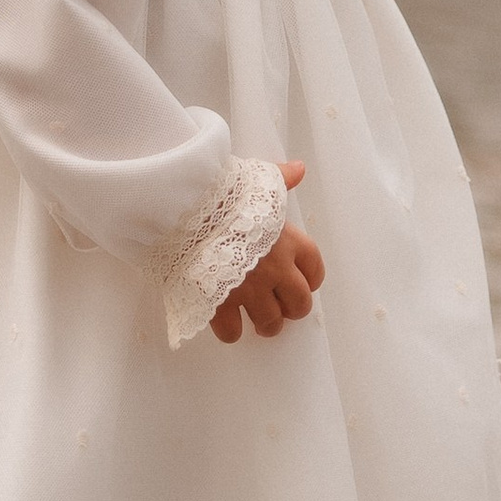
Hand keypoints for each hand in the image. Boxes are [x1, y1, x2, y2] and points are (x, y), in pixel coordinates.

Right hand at [211, 161, 323, 342]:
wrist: (184, 206)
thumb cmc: (223, 191)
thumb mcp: (258, 180)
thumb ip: (281, 179)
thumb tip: (299, 169)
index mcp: (289, 242)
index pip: (315, 270)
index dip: (310, 280)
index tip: (301, 282)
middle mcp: (276, 270)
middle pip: (299, 305)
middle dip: (291, 308)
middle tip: (278, 305)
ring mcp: (249, 290)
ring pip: (270, 324)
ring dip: (265, 325)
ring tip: (256, 321)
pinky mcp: (220, 303)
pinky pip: (233, 332)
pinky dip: (230, 330)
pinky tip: (225, 319)